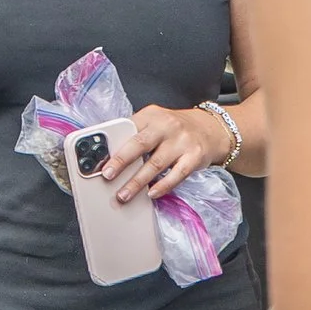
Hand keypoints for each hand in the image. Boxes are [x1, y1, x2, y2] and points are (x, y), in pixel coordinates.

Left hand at [105, 104, 229, 202]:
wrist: (212, 128)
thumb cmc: (176, 128)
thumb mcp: (155, 122)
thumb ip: (136, 134)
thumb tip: (110, 157)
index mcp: (151, 115)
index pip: (127, 129)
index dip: (112, 146)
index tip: (98, 160)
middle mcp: (167, 126)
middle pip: (140, 144)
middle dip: (121, 161)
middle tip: (107, 175)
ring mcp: (182, 141)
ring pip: (156, 163)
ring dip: (137, 182)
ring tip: (124, 194)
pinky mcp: (195, 156)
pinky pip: (177, 174)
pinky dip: (163, 186)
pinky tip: (151, 194)